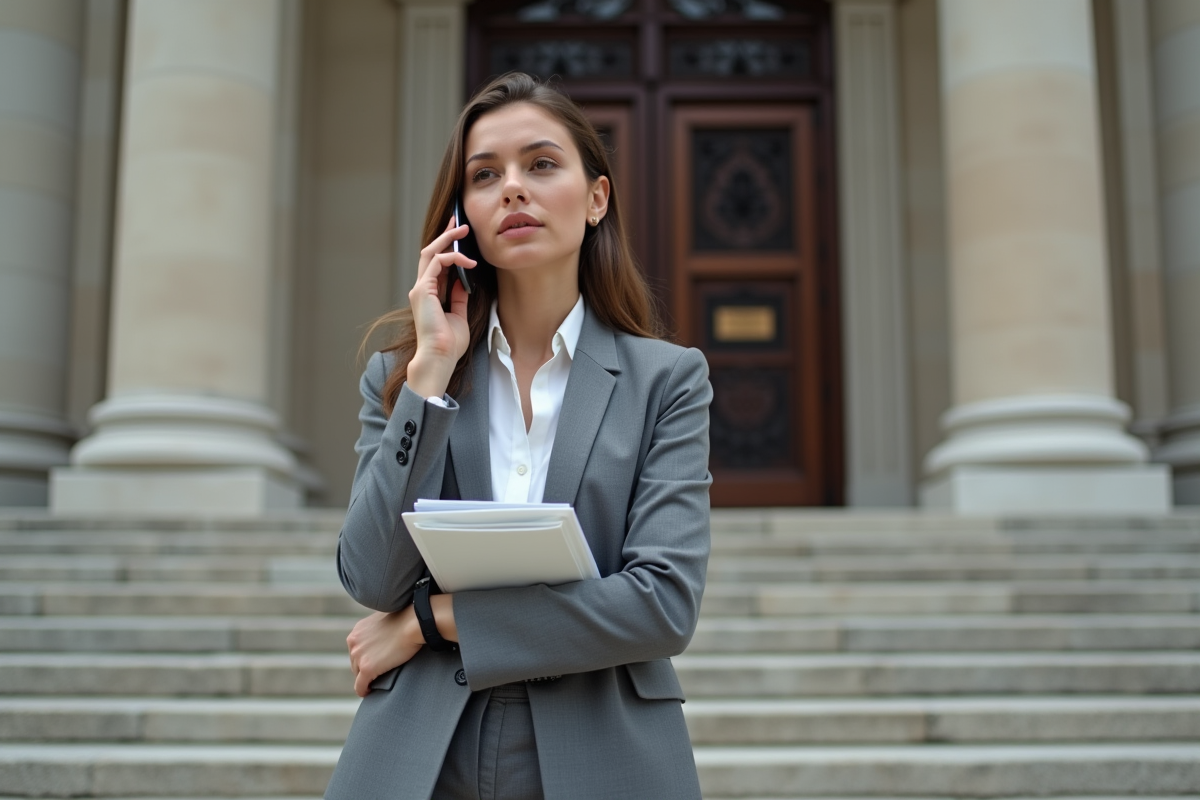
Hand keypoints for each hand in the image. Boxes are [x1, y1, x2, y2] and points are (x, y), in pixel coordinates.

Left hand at [346, 607, 423, 697]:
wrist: (412, 624)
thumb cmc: (405, 621)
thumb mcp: (382, 621)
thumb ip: (375, 630)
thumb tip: (380, 637)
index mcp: (356, 632)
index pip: (356, 651)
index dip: (365, 658)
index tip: (375, 663)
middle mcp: (353, 643)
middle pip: (355, 664)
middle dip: (365, 669)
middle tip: (378, 674)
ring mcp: (359, 656)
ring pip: (357, 675)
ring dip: (365, 679)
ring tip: (375, 683)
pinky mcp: (367, 668)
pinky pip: (360, 686)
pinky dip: (363, 691)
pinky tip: (369, 692)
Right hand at [407, 216, 476, 397]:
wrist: (440, 357)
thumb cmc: (449, 343)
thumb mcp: (459, 314)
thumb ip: (459, 297)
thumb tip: (464, 282)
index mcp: (429, 294)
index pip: (436, 264)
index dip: (446, 247)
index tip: (459, 235)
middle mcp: (421, 288)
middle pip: (430, 252)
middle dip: (445, 235)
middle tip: (459, 222)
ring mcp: (420, 289)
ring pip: (431, 253)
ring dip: (448, 239)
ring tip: (464, 231)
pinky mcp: (423, 290)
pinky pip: (437, 263)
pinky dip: (453, 258)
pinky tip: (469, 262)